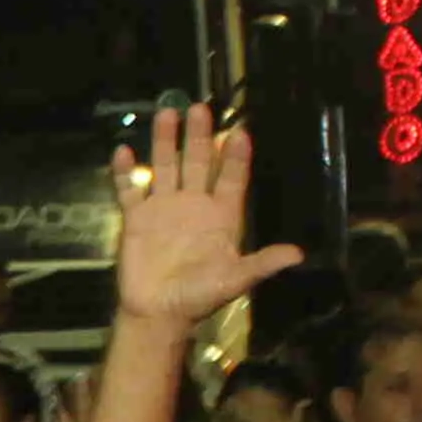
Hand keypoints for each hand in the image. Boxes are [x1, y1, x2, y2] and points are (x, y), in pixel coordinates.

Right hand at [109, 102, 298, 332]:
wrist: (158, 313)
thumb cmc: (199, 296)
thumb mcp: (235, 280)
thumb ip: (262, 263)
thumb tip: (298, 255)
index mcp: (220, 216)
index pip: (231, 179)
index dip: (236, 158)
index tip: (239, 133)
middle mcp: (194, 205)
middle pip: (199, 163)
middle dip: (200, 136)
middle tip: (201, 108)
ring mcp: (164, 208)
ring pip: (166, 166)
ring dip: (165, 141)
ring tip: (168, 112)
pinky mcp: (137, 218)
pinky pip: (130, 190)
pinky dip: (125, 172)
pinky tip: (123, 152)